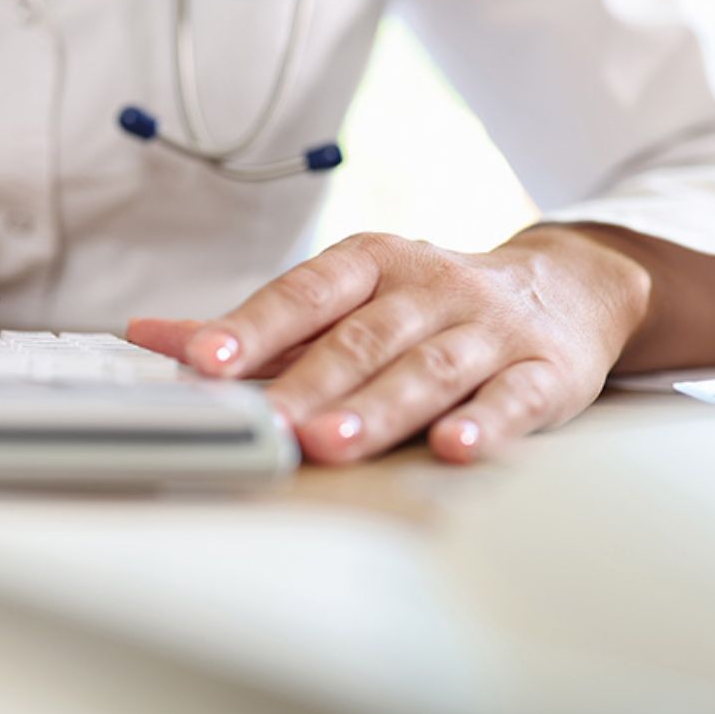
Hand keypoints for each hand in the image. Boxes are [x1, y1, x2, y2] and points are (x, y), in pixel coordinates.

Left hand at [128, 228, 651, 463]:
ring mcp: (487, 330)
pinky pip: (512, 399)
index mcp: (371, 264)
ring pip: (427, 370)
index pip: (304, 292)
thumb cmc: (428, 301)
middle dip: (308, 384)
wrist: (566, 286)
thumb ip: (255, 325)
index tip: (205, 361)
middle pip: (361, 340)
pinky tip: (454, 449)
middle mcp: (428, 289)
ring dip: (378, 408)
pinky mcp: (542, 373)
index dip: (254, 326)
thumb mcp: (346, 296)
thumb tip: (148, 335)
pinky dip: (484, 425)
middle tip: (267, 425)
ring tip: (331, 442)